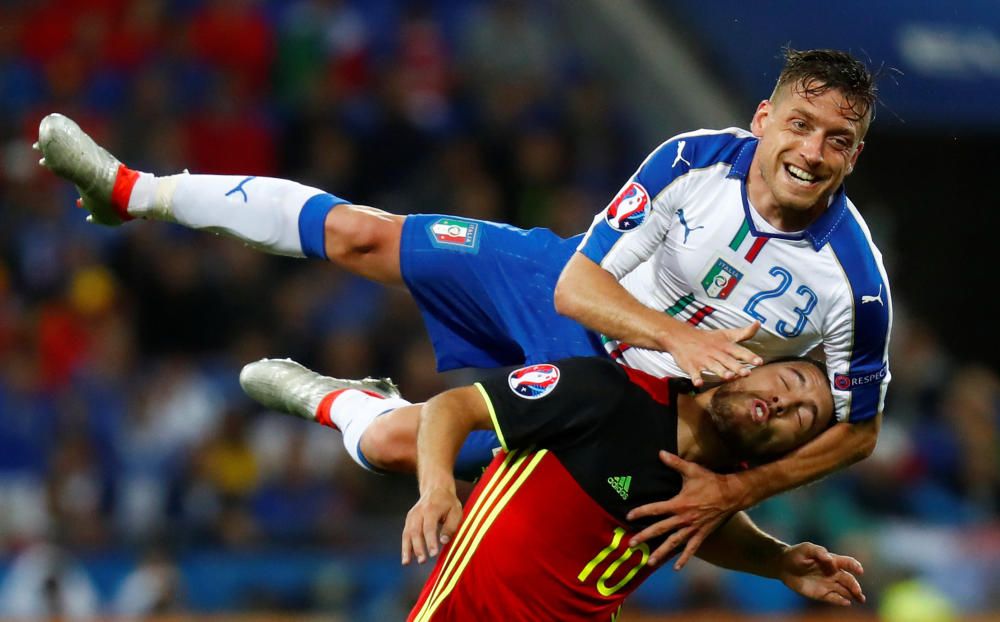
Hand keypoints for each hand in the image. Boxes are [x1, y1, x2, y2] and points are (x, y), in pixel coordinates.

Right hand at [401, 485, 462, 565]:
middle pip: (416, 531)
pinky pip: (405, 534)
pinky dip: (405, 546)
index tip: (433, 554)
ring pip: (407, 533)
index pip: (429, 527)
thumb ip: (450, 526)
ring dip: (407, 549)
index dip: (431, 541)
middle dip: (418, 547)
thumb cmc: (448, 502)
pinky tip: (406, 558)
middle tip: (423, 561)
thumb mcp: (456, 511)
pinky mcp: (409, 520)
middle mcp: (419, 512)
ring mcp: (412, 515)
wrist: (436, 488)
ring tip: (407, 563)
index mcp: (431, 508)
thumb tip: (444, 541)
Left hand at [627, 451, 746, 569]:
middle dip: (645, 536)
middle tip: (631, 544)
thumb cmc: (711, 481)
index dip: (641, 512)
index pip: (655, 509)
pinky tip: (676, 568)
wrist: (732, 494)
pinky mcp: (702, 534)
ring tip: (649, 562)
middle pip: (661, 529)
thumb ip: (675, 462)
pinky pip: (692, 549)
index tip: (628, 516)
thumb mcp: (692, 470)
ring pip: (674, 543)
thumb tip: (660, 452)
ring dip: (661, 553)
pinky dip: (684, 558)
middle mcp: (684, 519)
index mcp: (679, 504)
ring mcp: (693, 528)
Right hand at [665, 321, 761, 386]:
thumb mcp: (726, 334)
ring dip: (720, 371)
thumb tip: (758, 323)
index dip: (750, 356)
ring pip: (713, 366)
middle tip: (747, 373)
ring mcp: (703, 360)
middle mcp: (715, 353)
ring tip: (728, 376)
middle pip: (727, 360)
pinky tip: (698, 383)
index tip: (759, 362)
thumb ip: (744, 333)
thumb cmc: (708, 338)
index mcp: (725, 346)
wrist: (681, 337)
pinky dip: (696, 378)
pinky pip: (694, 373)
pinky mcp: (691, 366)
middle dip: (737, 367)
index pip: (739, 351)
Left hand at [778, 542, 864, 605]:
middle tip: (859, 592)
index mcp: (832, 561)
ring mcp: (828, 584)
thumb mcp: (806, 548)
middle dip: (855, 586)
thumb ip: (819, 552)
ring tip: (860, 599)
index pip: (847, 563)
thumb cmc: (796, 554)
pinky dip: (841, 601)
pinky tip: (846, 602)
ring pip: (844, 590)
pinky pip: (834, 598)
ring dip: (853, 595)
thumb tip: (830, 559)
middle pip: (848, 580)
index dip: (854, 566)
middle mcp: (833, 573)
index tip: (859, 570)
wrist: (783, 565)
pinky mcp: (821, 594)